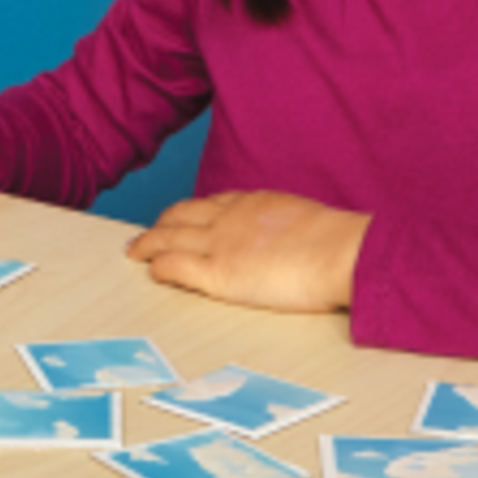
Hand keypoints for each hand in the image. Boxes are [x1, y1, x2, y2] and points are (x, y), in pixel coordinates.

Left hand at [127, 191, 370, 313]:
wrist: (342, 252)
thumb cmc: (340, 243)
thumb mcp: (309, 222)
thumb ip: (292, 229)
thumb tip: (301, 243)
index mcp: (256, 203)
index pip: (213, 204)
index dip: (193, 212)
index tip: (184, 217)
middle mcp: (231, 218)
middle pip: (183, 215)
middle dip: (162, 223)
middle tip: (148, 233)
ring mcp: (221, 244)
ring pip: (171, 237)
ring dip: (149, 243)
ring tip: (135, 250)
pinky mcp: (218, 273)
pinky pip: (177, 266)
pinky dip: (160, 267)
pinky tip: (152, 272)